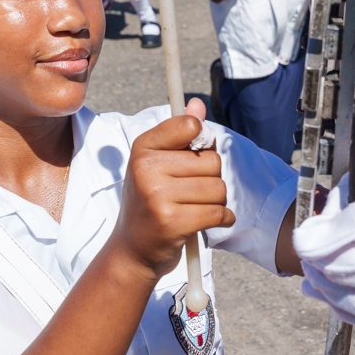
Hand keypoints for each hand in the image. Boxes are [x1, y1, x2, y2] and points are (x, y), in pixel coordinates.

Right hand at [108, 98, 233, 278]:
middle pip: (212, 161)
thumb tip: (197, 103)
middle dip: (211, 179)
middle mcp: (146, 168)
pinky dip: (221, 219)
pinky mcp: (172, 222)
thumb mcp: (157, 165)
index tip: (192, 159)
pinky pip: (217, 212)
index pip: (190, 126)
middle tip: (191, 193)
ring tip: (195, 209)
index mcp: (143, 149)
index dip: (202, 144)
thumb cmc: (150, 203)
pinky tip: (206, 222)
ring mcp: (157, 196)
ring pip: (218, 188)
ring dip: (216, 202)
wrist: (133, 250)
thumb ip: (180, 134)